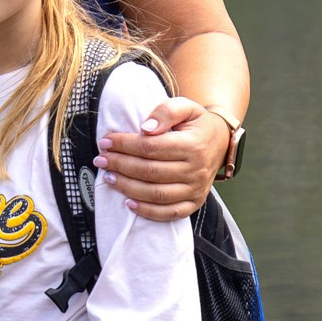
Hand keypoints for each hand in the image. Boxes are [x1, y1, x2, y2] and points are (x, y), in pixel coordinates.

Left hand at [98, 97, 230, 222]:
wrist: (220, 142)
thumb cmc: (196, 124)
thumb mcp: (186, 107)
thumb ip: (166, 112)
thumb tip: (145, 129)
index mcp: (193, 145)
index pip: (151, 147)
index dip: (125, 145)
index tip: (106, 142)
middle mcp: (196, 170)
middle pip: (150, 171)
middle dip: (120, 165)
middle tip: (101, 160)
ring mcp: (196, 189)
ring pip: (156, 194)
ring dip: (128, 187)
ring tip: (109, 177)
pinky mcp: (194, 203)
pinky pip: (169, 213)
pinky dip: (148, 211)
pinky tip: (129, 203)